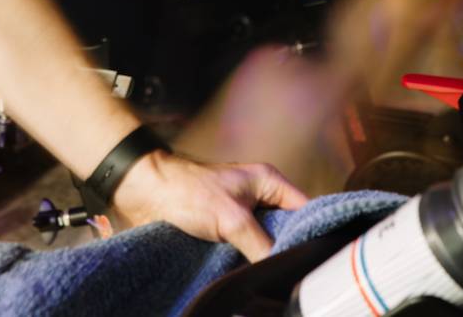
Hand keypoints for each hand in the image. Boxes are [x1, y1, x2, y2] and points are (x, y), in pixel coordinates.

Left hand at [113, 151, 307, 261]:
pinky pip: (246, 251)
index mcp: (269, 183)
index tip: (318, 258)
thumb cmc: (186, 191)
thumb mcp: (232, 220)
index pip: (306, 209)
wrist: (144, 193)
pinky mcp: (225, 232)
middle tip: (294, 274)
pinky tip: (252, 279)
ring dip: (265, 260)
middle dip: (287, 250)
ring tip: (274, 280)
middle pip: (288, 230)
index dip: (313, 232)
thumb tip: (280, 270)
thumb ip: (261, 245)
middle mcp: (259, 198)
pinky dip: (248, 264)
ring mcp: (242, 216)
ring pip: (266, 244)